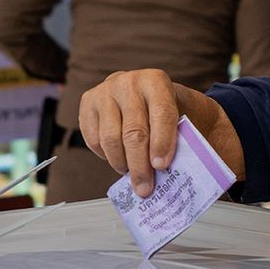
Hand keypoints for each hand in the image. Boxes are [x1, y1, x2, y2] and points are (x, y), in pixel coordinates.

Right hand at [79, 69, 181, 196]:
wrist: (148, 92)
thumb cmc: (166, 110)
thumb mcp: (181, 116)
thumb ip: (178, 139)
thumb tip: (169, 172)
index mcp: (156, 81)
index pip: (161, 114)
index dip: (162, 143)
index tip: (161, 166)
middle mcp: (129, 82)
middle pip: (133, 132)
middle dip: (140, 165)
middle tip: (144, 188)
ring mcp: (105, 91)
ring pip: (110, 138)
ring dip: (121, 163)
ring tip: (131, 174)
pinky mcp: (88, 102)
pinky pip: (93, 139)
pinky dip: (106, 155)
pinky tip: (118, 158)